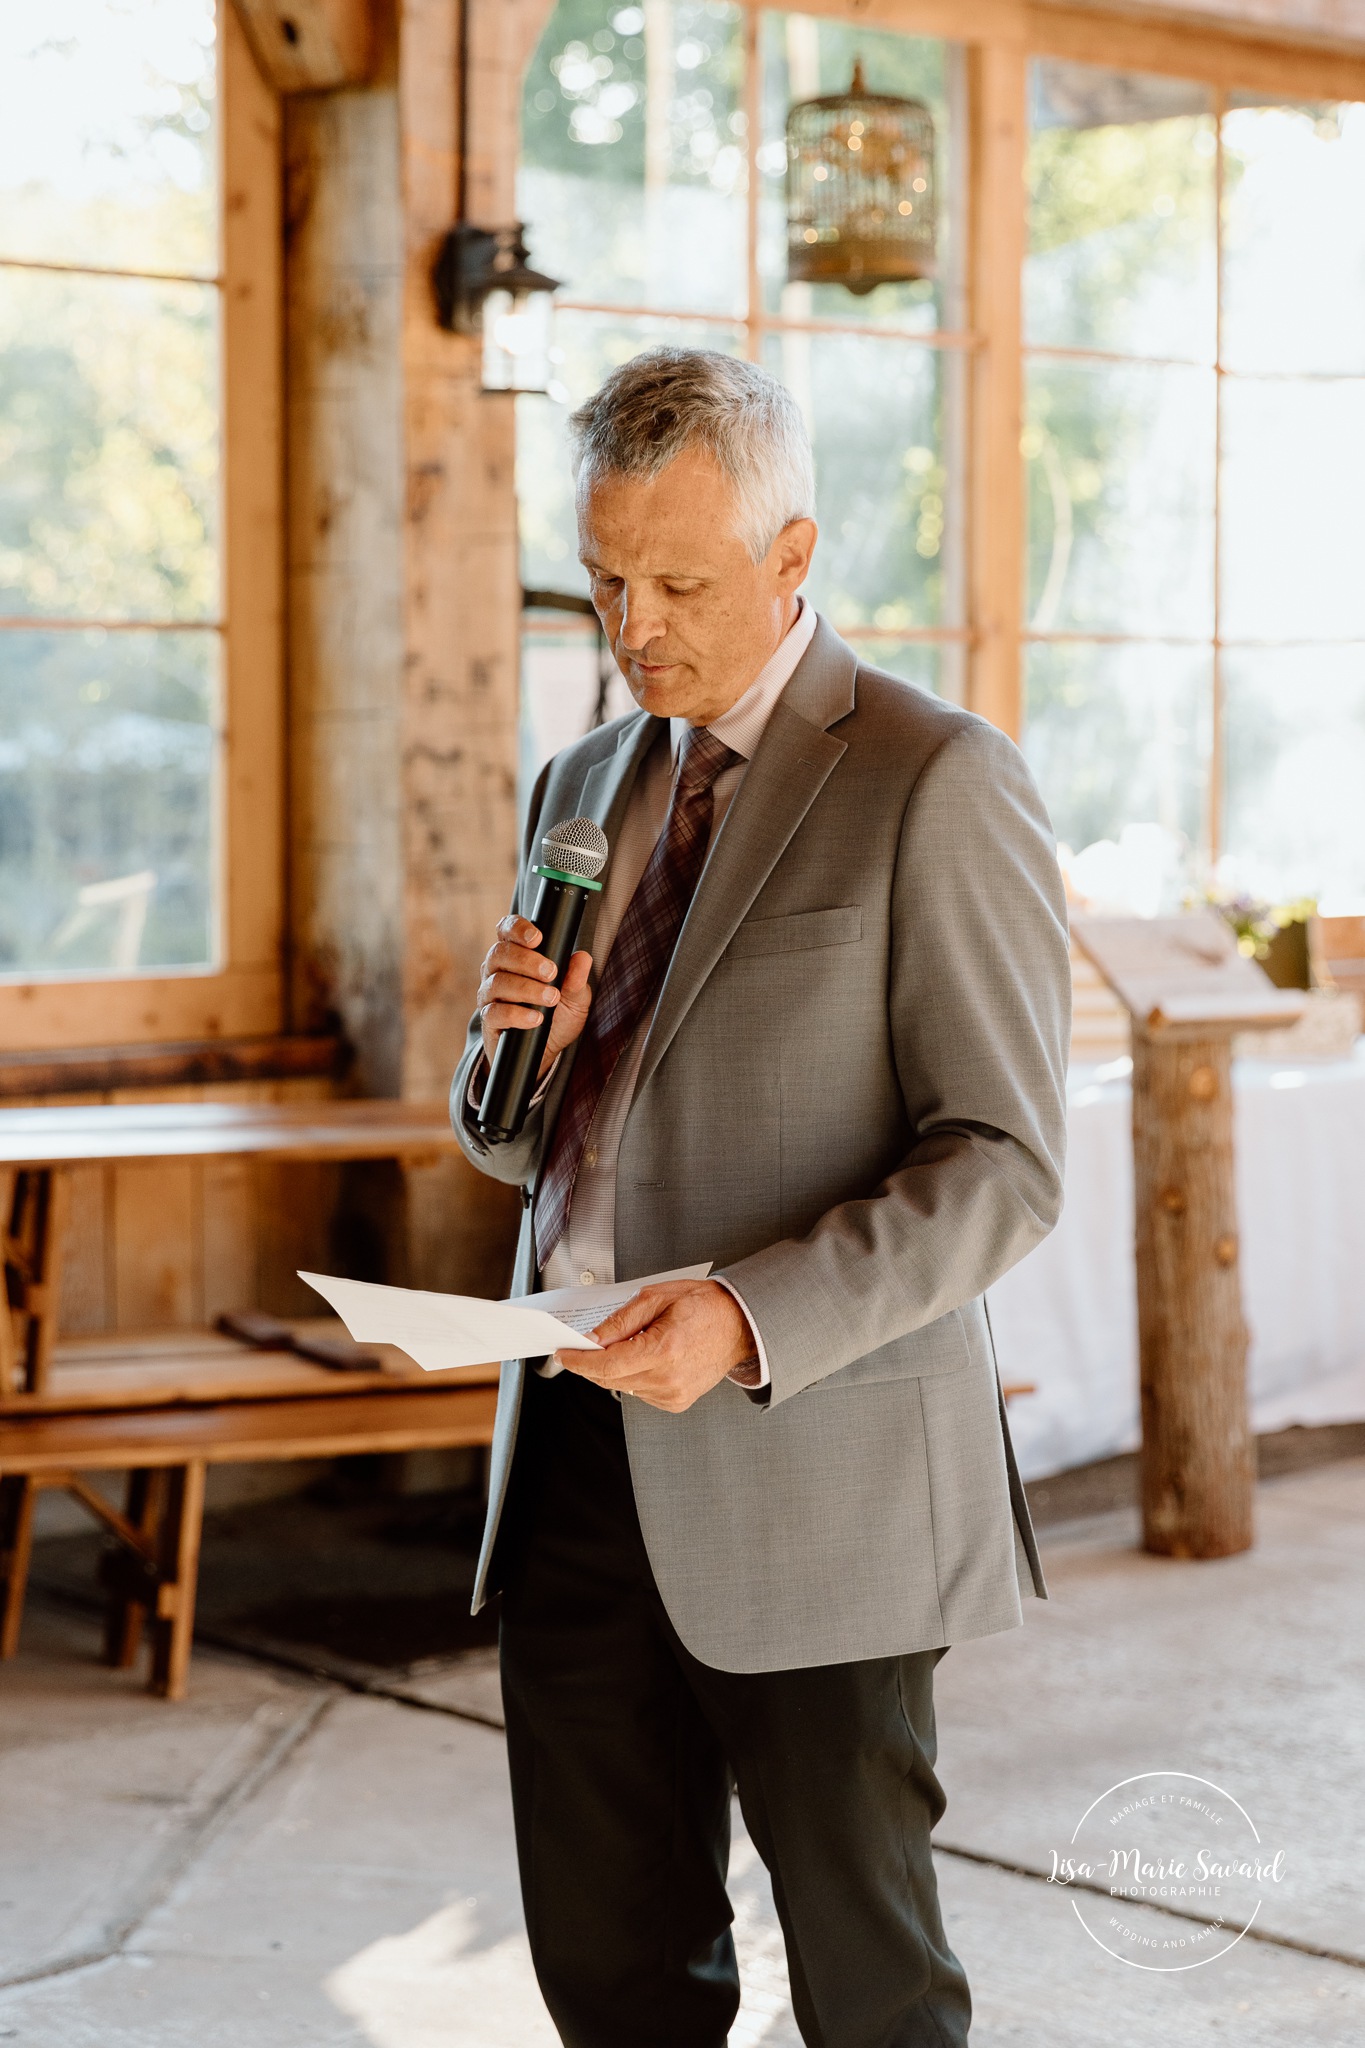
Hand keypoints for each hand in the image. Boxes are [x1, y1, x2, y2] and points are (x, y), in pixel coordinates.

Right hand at [476, 915, 592, 1078]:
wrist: (546, 1053)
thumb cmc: (558, 1017)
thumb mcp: (575, 999)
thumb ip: (577, 979)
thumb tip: (583, 957)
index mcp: (516, 956)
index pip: (506, 931)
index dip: (517, 928)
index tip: (538, 938)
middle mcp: (497, 971)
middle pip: (500, 954)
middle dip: (527, 961)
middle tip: (551, 972)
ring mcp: (489, 996)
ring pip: (497, 982)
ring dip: (527, 988)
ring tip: (551, 998)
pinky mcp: (489, 1021)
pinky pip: (494, 1013)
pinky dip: (517, 1014)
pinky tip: (536, 1018)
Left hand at [554, 1279, 756, 1413]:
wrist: (739, 1324)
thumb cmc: (703, 1306)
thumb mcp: (656, 1298)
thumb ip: (620, 1322)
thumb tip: (593, 1339)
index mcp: (663, 1350)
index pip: (607, 1364)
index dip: (579, 1360)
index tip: (563, 1353)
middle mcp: (668, 1379)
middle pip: (610, 1378)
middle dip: (591, 1363)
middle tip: (582, 1345)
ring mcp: (673, 1394)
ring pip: (622, 1387)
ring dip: (614, 1368)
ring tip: (630, 1343)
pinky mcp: (676, 1402)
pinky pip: (639, 1392)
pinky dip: (632, 1376)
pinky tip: (646, 1357)